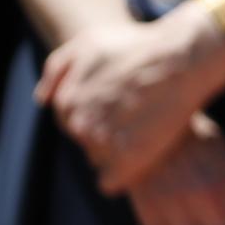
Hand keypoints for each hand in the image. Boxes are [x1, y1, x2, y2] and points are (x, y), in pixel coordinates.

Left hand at [37, 9, 224, 193]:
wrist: (183, 56)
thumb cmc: (140, 45)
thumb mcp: (88, 43)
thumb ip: (57, 70)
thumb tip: (42, 100)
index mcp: (68, 101)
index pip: (73, 120)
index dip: (100, 111)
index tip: (122, 102)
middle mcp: (80, 124)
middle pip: (87, 141)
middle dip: (107, 131)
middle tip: (138, 114)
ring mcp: (102, 144)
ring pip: (100, 160)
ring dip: (119, 150)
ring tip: (147, 128)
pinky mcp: (125, 162)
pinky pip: (111, 182)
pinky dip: (126, 172)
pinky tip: (145, 152)